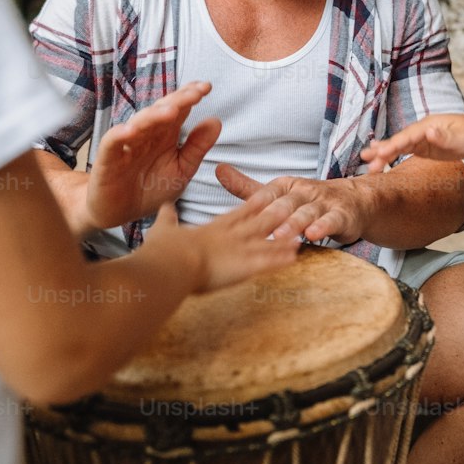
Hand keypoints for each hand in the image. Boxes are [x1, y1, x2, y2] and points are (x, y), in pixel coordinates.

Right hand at [84, 83, 221, 231]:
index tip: (206, 87)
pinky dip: (119, 135)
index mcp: (165, 134)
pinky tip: (131, 131)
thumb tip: (216, 120)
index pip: (178, 109)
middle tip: (195, 93)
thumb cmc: (151, 188)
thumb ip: (197, 147)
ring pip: (139, 123)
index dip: (190, 96)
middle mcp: (146, 134)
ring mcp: (126, 144)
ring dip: (153, 116)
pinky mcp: (107, 159)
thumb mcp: (181, 170)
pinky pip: (112, 143)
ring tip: (171, 111)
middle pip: (161, 111)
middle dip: (178, 100)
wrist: (121, 213)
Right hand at [146, 193, 300, 292]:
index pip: (237, 214)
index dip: (252, 205)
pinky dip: (279, 261)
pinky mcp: (243, 267)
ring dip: (283, 238)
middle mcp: (228, 237)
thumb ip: (166, 218)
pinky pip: (266, 264)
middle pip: (257, 223)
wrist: (170, 263)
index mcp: (212, 229)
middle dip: (274, 215)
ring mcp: (238, 250)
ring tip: (300, 232)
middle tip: (290, 206)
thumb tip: (163, 206)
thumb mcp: (163, 229)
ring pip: (266, 241)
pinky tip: (294, 258)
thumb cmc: (165, 249)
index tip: (264, 196)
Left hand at [216, 164, 370, 245]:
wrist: (354, 201)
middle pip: (285, 204)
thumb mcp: (279, 193)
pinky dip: (323, 227)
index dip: (253, 205)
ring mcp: (323, 202)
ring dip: (294, 223)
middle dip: (271, 216)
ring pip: (307, 212)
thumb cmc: (309, 201)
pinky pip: (332, 220)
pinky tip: (313, 235)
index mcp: (286, 185)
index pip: (267, 194)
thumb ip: (249, 188)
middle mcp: (303, 191)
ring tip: (279, 235)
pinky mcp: (341, 215)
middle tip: (256, 229)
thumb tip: (217, 170)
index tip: (235, 217)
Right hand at [361, 113, 463, 172]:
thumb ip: (444, 136)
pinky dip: (391, 155)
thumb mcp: (460, 137)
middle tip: (365, 159)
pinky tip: (380, 157)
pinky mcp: (424, 148)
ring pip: (399, 146)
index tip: (380, 153)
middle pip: (399, 141)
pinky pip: (404, 151)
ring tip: (366, 160)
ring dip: (383, 153)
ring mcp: (421, 139)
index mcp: (428, 125)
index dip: (393, 145)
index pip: (407, 137)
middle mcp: (421, 130)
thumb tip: (429, 132)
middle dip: (382, 149)